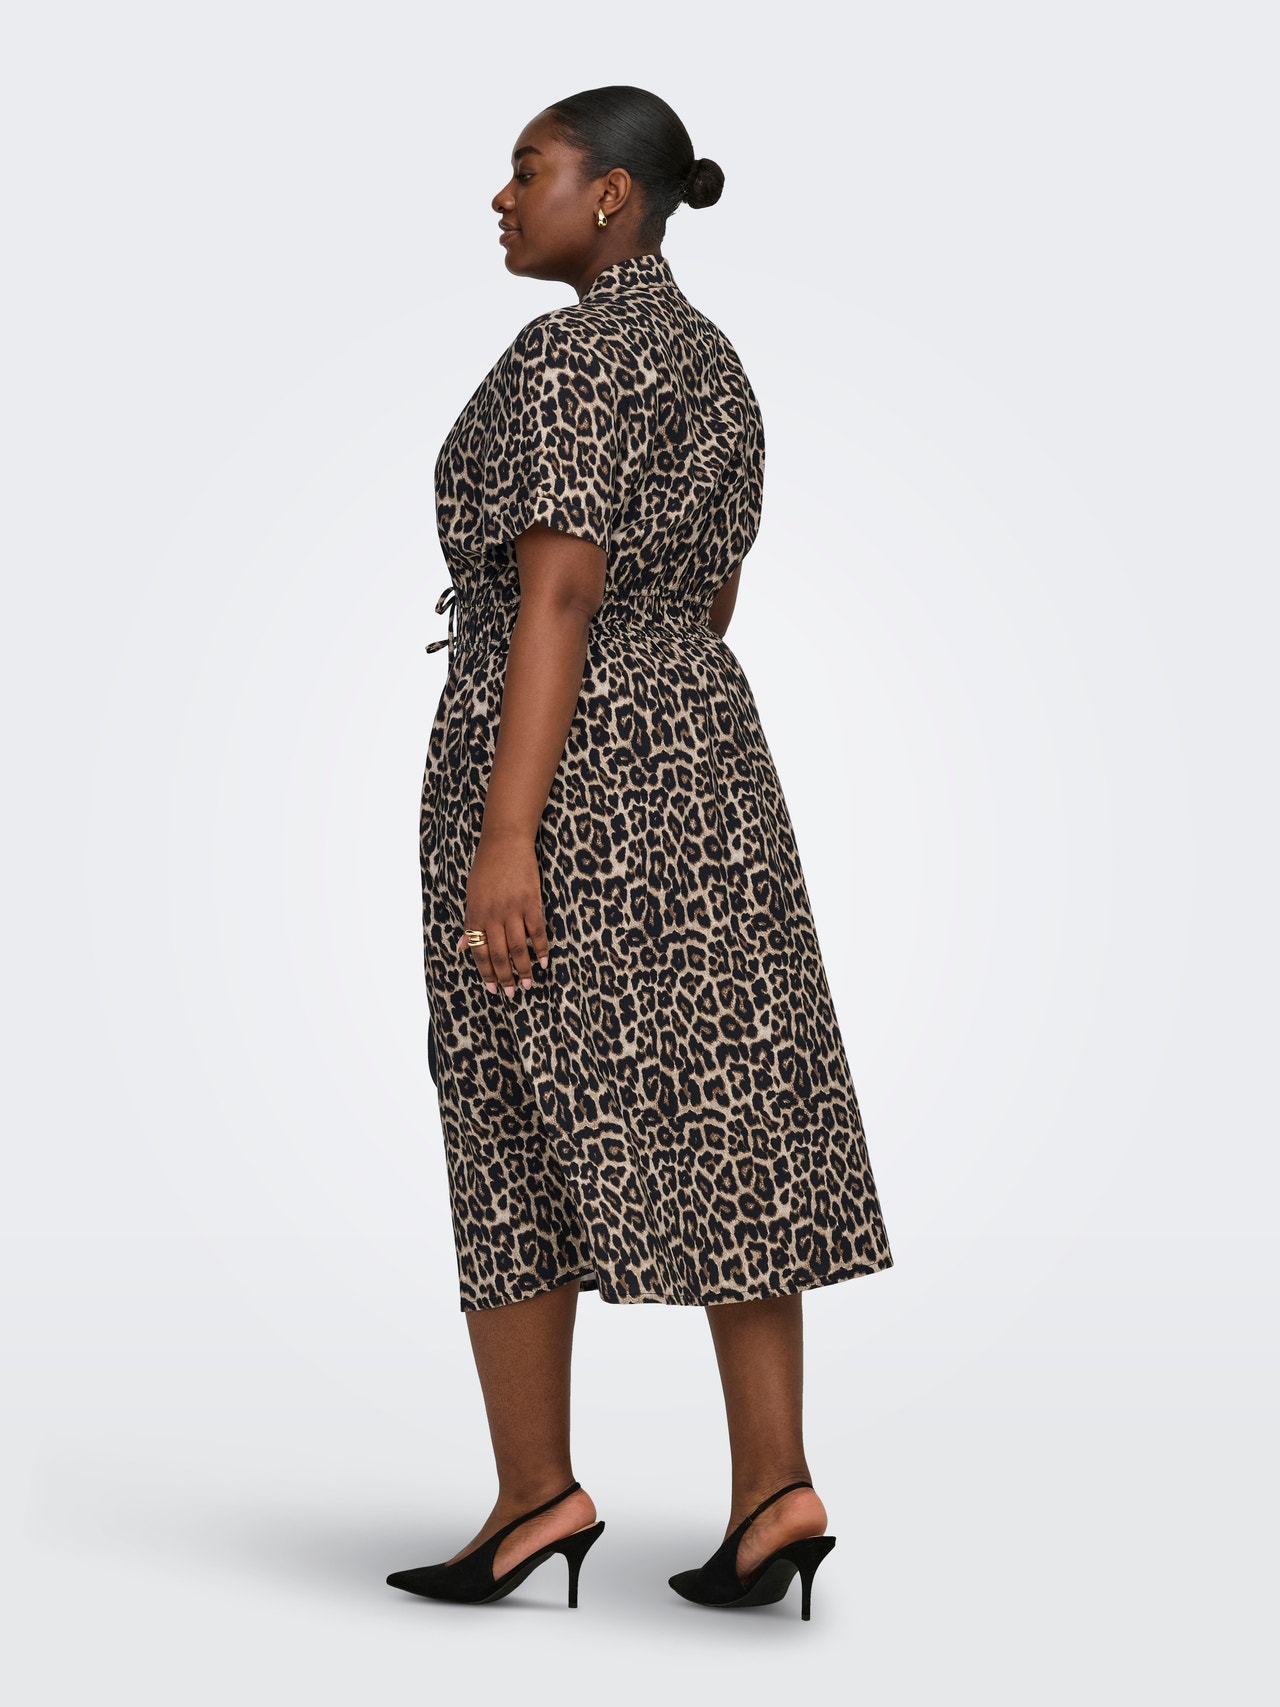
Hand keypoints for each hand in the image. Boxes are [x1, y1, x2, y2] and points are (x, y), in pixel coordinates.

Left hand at [457, 825, 550, 997]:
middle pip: (498, 954)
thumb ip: (470, 922)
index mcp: (475, 914)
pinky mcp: (531, 903)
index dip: (486, 972)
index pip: (479, 951)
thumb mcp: (471, 894)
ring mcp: (513, 910)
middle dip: (505, 977)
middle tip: (511, 993)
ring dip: (523, 969)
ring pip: (518, 948)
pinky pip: (537, 932)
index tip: (492, 988)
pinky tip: (544, 963)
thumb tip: (462, 946)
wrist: (505, 841)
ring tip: (528, 984)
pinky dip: (540, 949)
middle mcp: (492, 916)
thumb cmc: (486, 867)